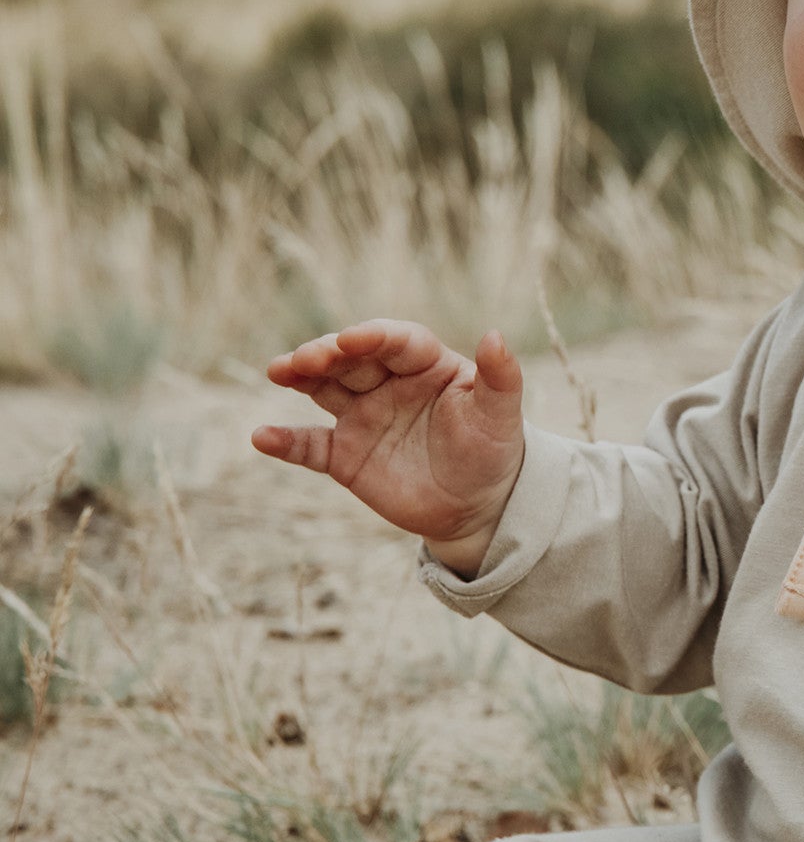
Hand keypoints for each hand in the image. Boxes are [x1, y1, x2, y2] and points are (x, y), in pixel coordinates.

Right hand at [252, 321, 525, 569]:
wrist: (478, 505)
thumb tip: (495, 335)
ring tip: (279, 371)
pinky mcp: (345, 455)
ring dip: (300, 376)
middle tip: (306, 359)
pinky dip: (285, 442)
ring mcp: (363, 416)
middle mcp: (387, 383)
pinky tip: (263, 437)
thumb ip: (500, 376)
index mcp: (425, 364)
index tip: (352, 340)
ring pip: (323, 388)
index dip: (374, 337)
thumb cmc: (493, 450)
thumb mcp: (501, 414)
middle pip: (350, 359)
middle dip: (327, 353)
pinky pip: (310, 446)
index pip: (395, 341)